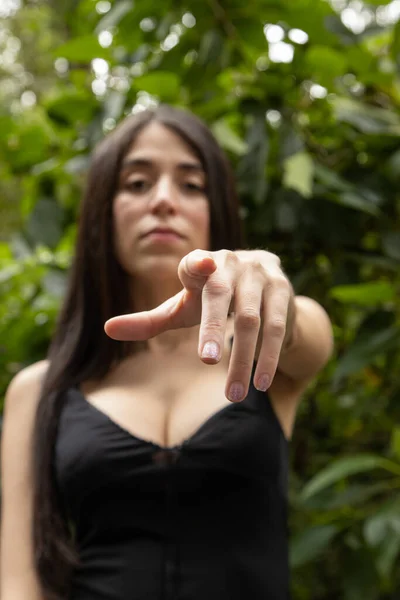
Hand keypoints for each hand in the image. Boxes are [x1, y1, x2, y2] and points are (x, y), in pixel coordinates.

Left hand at [104, 249, 293, 401]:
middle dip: (215, 329)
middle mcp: (231, 264)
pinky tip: (261, 382)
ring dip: (245, 358)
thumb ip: (149, 321)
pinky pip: (277, 325)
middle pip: (222, 297)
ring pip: (253, 320)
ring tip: (234, 395)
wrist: (264, 286)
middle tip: (207, 362)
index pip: (195, 263)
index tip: (199, 265)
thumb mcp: (182, 309)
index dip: (197, 264)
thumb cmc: (213, 299)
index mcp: (201, 265)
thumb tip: (107, 329)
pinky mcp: (282, 289)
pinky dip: (269, 355)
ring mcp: (260, 275)